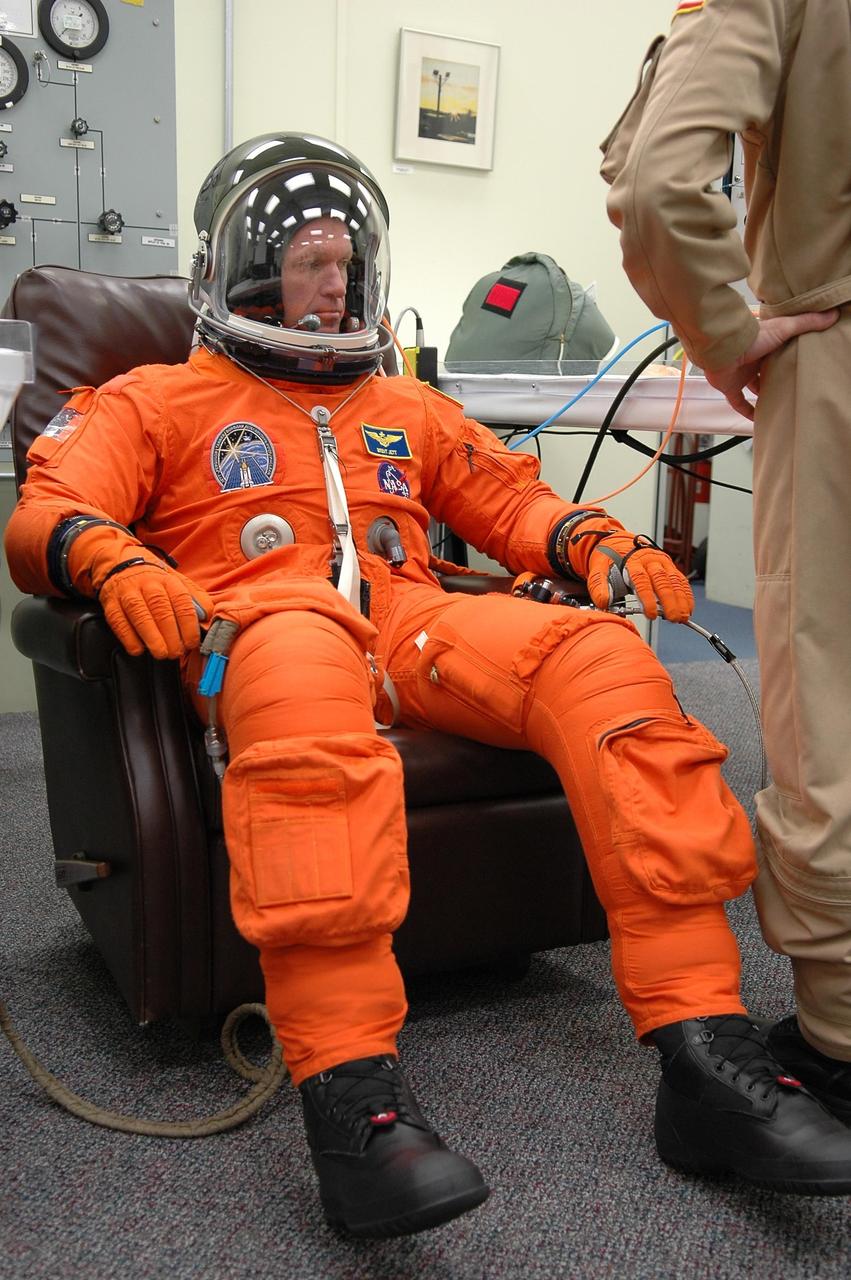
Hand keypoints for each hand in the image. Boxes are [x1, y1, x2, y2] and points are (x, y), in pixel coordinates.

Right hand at [98, 560, 213, 658]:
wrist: (120, 563)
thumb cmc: (154, 580)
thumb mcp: (178, 582)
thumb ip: (196, 599)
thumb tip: (209, 618)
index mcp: (168, 580)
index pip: (182, 602)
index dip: (188, 625)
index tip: (191, 642)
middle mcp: (148, 584)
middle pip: (161, 610)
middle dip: (171, 635)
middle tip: (176, 652)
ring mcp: (127, 593)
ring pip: (140, 616)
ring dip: (152, 638)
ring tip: (161, 653)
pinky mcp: (111, 603)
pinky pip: (119, 622)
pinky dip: (129, 638)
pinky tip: (138, 649)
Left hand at [586, 533, 693, 621]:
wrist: (617, 544)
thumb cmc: (609, 559)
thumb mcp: (598, 570)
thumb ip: (599, 586)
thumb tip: (603, 603)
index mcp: (632, 561)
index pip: (641, 580)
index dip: (647, 598)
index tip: (651, 614)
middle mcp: (650, 560)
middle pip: (662, 581)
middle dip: (670, 601)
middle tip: (673, 618)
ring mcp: (662, 562)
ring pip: (674, 580)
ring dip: (681, 599)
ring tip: (683, 617)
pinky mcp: (669, 566)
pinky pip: (680, 580)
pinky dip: (686, 594)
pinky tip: (688, 608)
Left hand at [704, 310, 839, 419]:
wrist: (724, 348)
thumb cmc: (752, 337)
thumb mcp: (785, 327)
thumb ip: (806, 323)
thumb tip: (832, 315)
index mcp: (765, 344)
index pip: (779, 350)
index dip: (789, 355)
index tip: (801, 362)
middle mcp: (752, 359)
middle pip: (766, 370)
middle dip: (777, 377)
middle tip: (792, 386)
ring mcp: (740, 374)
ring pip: (753, 386)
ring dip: (763, 394)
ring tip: (779, 402)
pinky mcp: (730, 387)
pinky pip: (738, 403)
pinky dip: (746, 412)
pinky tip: (757, 420)